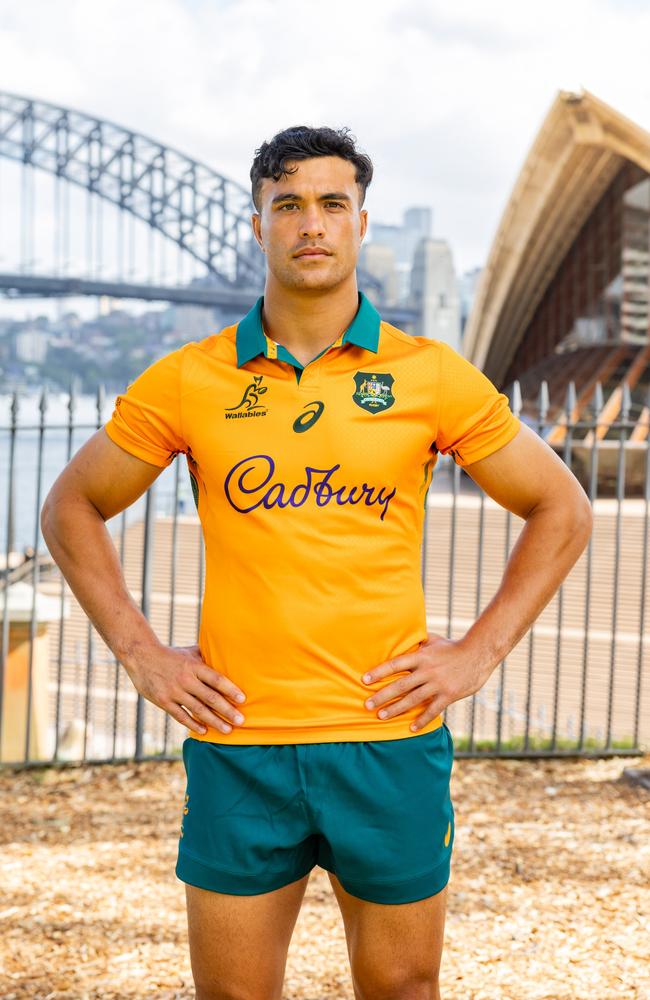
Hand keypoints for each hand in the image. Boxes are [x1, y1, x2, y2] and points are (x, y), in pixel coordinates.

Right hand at [124, 642, 246, 735]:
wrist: (141, 656)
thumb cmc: (171, 654)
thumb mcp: (190, 651)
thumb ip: (207, 656)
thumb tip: (227, 654)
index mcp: (194, 666)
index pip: (216, 679)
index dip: (230, 689)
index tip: (243, 699)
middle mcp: (186, 679)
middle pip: (210, 697)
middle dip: (227, 711)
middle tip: (241, 721)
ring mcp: (174, 691)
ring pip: (198, 710)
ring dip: (214, 721)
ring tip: (227, 730)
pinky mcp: (163, 701)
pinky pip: (181, 716)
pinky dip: (193, 724)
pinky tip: (204, 731)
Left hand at [361, 631, 487, 731]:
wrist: (478, 654)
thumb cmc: (452, 646)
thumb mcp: (433, 640)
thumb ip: (417, 642)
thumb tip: (401, 639)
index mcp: (421, 656)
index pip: (395, 664)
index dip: (379, 672)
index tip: (364, 680)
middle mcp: (427, 670)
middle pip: (400, 685)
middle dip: (382, 696)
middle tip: (367, 705)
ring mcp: (438, 684)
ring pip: (413, 700)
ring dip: (396, 709)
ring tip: (381, 716)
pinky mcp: (448, 695)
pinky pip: (432, 710)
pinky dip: (421, 720)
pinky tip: (411, 728)